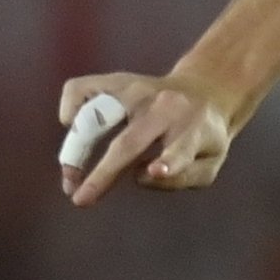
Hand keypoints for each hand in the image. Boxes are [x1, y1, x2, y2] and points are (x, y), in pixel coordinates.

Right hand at [58, 73, 235, 203]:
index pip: (181, 149)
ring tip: (70, 177)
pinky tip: (71, 126)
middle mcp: (164, 107)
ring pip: (97, 114)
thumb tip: (141, 176)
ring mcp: (138, 90)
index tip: (155, 172)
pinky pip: (81, 89)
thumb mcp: (209, 163)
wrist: (205, 91)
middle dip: (103, 172)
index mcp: (193, 129)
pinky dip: (70, 106)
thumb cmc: (203, 137)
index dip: (168, 162)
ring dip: (77, 145)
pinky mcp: (117, 80)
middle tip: (79, 198)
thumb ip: (184, 177)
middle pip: (128, 142)